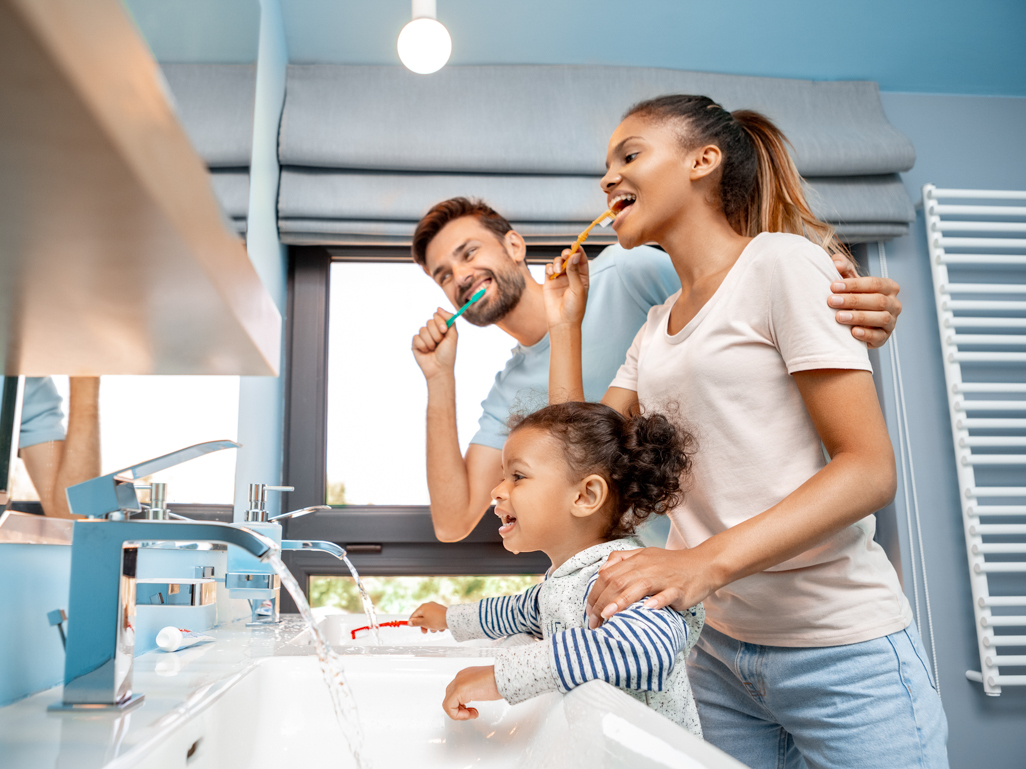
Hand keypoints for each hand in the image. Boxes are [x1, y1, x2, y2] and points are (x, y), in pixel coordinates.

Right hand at [409, 601, 447, 632]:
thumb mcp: (424, 623)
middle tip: (425, 632)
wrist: (451, 619)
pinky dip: (437, 623)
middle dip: (424, 626)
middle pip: (422, 617)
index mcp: (423, 607)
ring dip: (431, 626)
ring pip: (430, 619)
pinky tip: (441, 627)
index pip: (414, 615)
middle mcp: (429, 606)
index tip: (412, 627)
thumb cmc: (437, 620)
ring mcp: (436, 608)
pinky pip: (436, 618)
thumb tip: (409, 622)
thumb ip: (416, 623)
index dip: (412, 622)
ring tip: (435, 629)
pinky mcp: (441, 611)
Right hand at [412, 309, 457, 380]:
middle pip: (429, 322)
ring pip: (423, 330)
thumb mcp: (453, 336)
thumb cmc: (448, 354)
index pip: (437, 316)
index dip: (440, 322)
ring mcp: (423, 337)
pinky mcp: (415, 344)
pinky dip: (423, 346)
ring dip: (430, 342)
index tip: (444, 331)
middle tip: (439, 344)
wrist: (440, 369)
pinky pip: (416, 338)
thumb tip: (439, 308)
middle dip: (436, 334)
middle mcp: (432, 331)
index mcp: (441, 328)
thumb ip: (450, 321)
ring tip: (433, 349)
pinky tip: (426, 352)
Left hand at [442, 665, 500, 719]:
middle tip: (472, 713)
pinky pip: (449, 707)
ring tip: (472, 714)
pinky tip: (470, 714)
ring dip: (459, 713)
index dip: (462, 705)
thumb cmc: (500, 681)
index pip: (455, 692)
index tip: (473, 709)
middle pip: (450, 697)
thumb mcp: (484, 686)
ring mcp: (458, 683)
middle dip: (460, 709)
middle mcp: (460, 677)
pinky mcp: (459, 690)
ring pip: (448, 703)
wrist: (505, 676)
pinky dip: (457, 715)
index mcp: (466, 675)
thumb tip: (475, 698)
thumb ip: (476, 690)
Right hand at [543, 247, 589, 329]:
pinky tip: (551, 273)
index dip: (578, 250)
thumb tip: (574, 254)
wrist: (562, 322)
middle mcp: (571, 276)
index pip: (581, 259)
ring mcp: (560, 279)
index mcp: (583, 277)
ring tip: (557, 270)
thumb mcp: (577, 288)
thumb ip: (574, 271)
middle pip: (568, 258)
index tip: (575, 245)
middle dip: (566, 254)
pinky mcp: (549, 282)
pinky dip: (549, 267)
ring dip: (557, 262)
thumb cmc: (574, 308)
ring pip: (558, 262)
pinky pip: (548, 269)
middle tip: (566, 254)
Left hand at [584, 548, 715, 628]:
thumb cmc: (672, 564)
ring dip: (621, 601)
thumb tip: (602, 570)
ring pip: (638, 587)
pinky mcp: (679, 588)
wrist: (704, 564)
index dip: (594, 592)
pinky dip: (657, 602)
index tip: (589, 610)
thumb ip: (622, 559)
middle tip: (594, 621)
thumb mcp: (645, 555)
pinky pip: (666, 594)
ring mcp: (663, 578)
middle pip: (618, 581)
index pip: (608, 574)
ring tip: (608, 615)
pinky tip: (647, 609)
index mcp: (636, 560)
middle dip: (602, 601)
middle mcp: (647, 567)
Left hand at [828, 259, 901, 348]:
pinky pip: (879, 336)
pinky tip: (853, 332)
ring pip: (881, 318)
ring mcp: (891, 322)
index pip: (875, 283)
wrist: (852, 320)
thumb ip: (843, 267)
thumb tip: (836, 262)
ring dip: (859, 317)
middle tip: (831, 301)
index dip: (854, 284)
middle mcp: (894, 304)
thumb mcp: (848, 280)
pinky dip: (866, 334)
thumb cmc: (851, 295)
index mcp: (888, 287)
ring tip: (838, 317)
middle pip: (878, 300)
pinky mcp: (884, 337)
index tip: (833, 286)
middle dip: (853, 300)